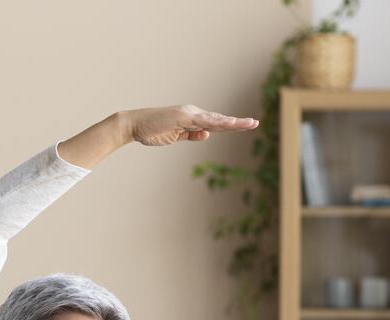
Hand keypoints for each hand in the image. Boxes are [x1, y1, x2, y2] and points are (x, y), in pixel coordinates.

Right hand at [118, 104, 257, 146]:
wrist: (134, 125)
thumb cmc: (151, 131)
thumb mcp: (174, 136)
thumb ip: (191, 135)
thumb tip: (208, 135)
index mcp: (191, 118)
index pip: (214, 123)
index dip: (229, 125)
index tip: (244, 126)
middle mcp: (193, 113)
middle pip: (219, 120)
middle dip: (237, 123)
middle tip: (255, 123)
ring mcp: (189, 114)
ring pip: (215, 120)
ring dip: (233, 123)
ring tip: (249, 124)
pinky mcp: (183, 117)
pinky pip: (204, 121)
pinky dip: (218, 123)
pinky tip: (229, 124)